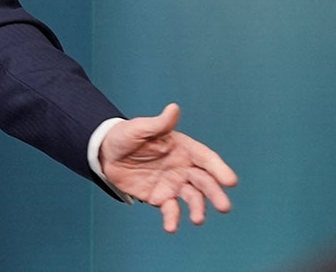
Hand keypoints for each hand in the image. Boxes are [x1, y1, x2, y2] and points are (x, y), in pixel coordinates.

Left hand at [100, 103, 237, 232]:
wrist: (104, 153)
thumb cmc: (125, 136)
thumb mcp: (140, 128)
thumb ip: (159, 123)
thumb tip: (173, 108)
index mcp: (183, 149)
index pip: (206, 159)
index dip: (219, 169)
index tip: (230, 181)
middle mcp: (183, 168)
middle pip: (204, 182)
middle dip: (215, 194)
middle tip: (224, 207)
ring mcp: (173, 184)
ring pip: (192, 198)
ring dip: (198, 209)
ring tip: (198, 219)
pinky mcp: (160, 198)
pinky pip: (170, 210)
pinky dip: (173, 219)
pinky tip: (171, 227)